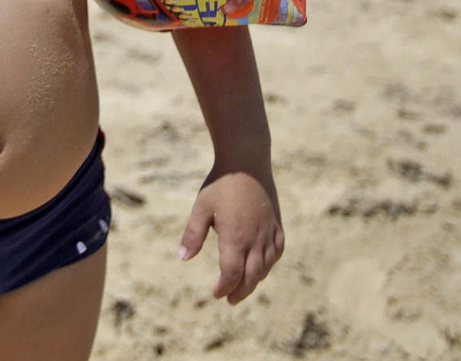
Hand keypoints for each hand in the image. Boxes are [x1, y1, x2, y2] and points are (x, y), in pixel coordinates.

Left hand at [178, 164, 283, 303]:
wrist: (246, 160)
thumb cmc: (221, 183)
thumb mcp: (201, 208)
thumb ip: (193, 235)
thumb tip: (182, 258)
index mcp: (235, 238)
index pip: (232, 274)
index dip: (224, 287)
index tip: (216, 294)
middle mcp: (256, 239)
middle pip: (252, 276)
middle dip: (241, 291)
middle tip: (230, 300)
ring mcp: (269, 231)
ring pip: (266, 266)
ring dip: (255, 280)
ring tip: (243, 287)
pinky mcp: (277, 223)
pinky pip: (278, 251)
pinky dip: (270, 263)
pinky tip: (263, 266)